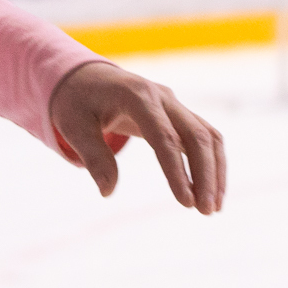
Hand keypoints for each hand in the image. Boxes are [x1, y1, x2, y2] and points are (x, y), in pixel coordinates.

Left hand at [49, 62, 225, 214]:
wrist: (83, 75)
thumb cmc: (75, 99)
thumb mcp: (72, 125)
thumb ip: (92, 156)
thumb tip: (107, 192)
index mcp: (135, 95)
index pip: (163, 136)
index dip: (177, 170)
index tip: (185, 202)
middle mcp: (161, 96)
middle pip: (196, 136)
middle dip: (205, 175)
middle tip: (206, 212)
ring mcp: (173, 103)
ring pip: (208, 136)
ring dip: (214, 171)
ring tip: (212, 209)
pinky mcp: (177, 113)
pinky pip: (204, 137)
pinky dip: (211, 163)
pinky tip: (209, 191)